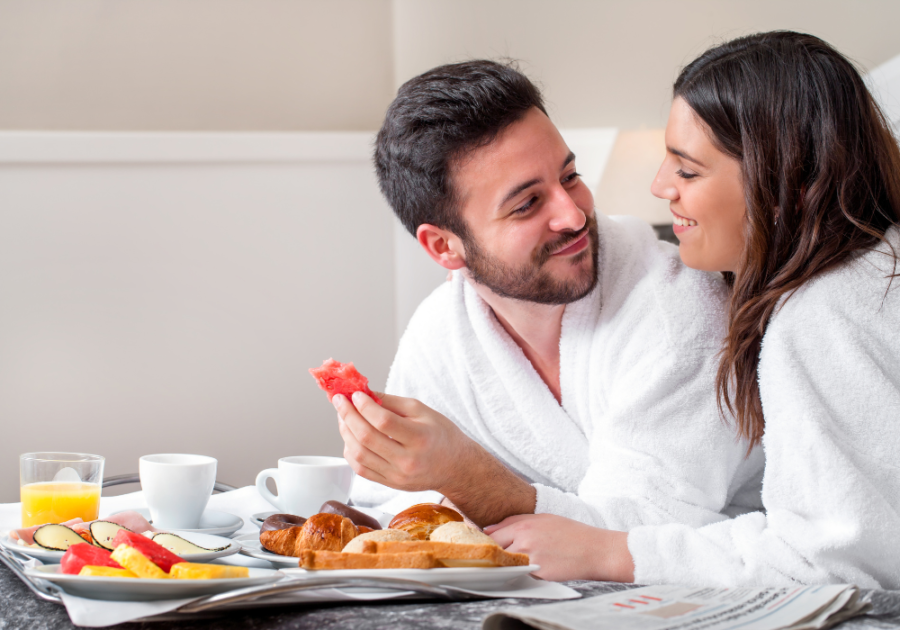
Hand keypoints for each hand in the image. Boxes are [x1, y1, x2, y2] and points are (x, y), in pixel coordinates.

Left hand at [334, 391, 534, 525]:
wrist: (455, 467)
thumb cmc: (441, 435)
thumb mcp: (423, 411)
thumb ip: (392, 402)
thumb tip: (364, 394)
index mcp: (420, 438)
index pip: (384, 422)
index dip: (365, 406)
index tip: (355, 394)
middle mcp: (408, 460)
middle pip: (367, 438)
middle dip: (348, 416)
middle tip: (340, 401)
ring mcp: (397, 476)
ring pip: (359, 455)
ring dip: (345, 432)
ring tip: (343, 417)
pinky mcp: (390, 484)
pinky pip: (361, 469)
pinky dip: (350, 451)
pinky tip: (350, 437)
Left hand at [485, 514, 634, 582]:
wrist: (595, 549)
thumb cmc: (571, 533)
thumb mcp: (543, 518)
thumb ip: (515, 522)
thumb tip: (489, 529)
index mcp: (523, 525)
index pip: (492, 534)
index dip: (487, 541)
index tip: (484, 545)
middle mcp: (524, 540)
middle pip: (495, 549)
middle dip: (493, 554)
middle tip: (495, 557)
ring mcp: (530, 557)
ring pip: (506, 563)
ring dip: (506, 565)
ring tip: (515, 563)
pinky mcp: (538, 573)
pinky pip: (522, 574)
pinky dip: (521, 573)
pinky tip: (529, 570)